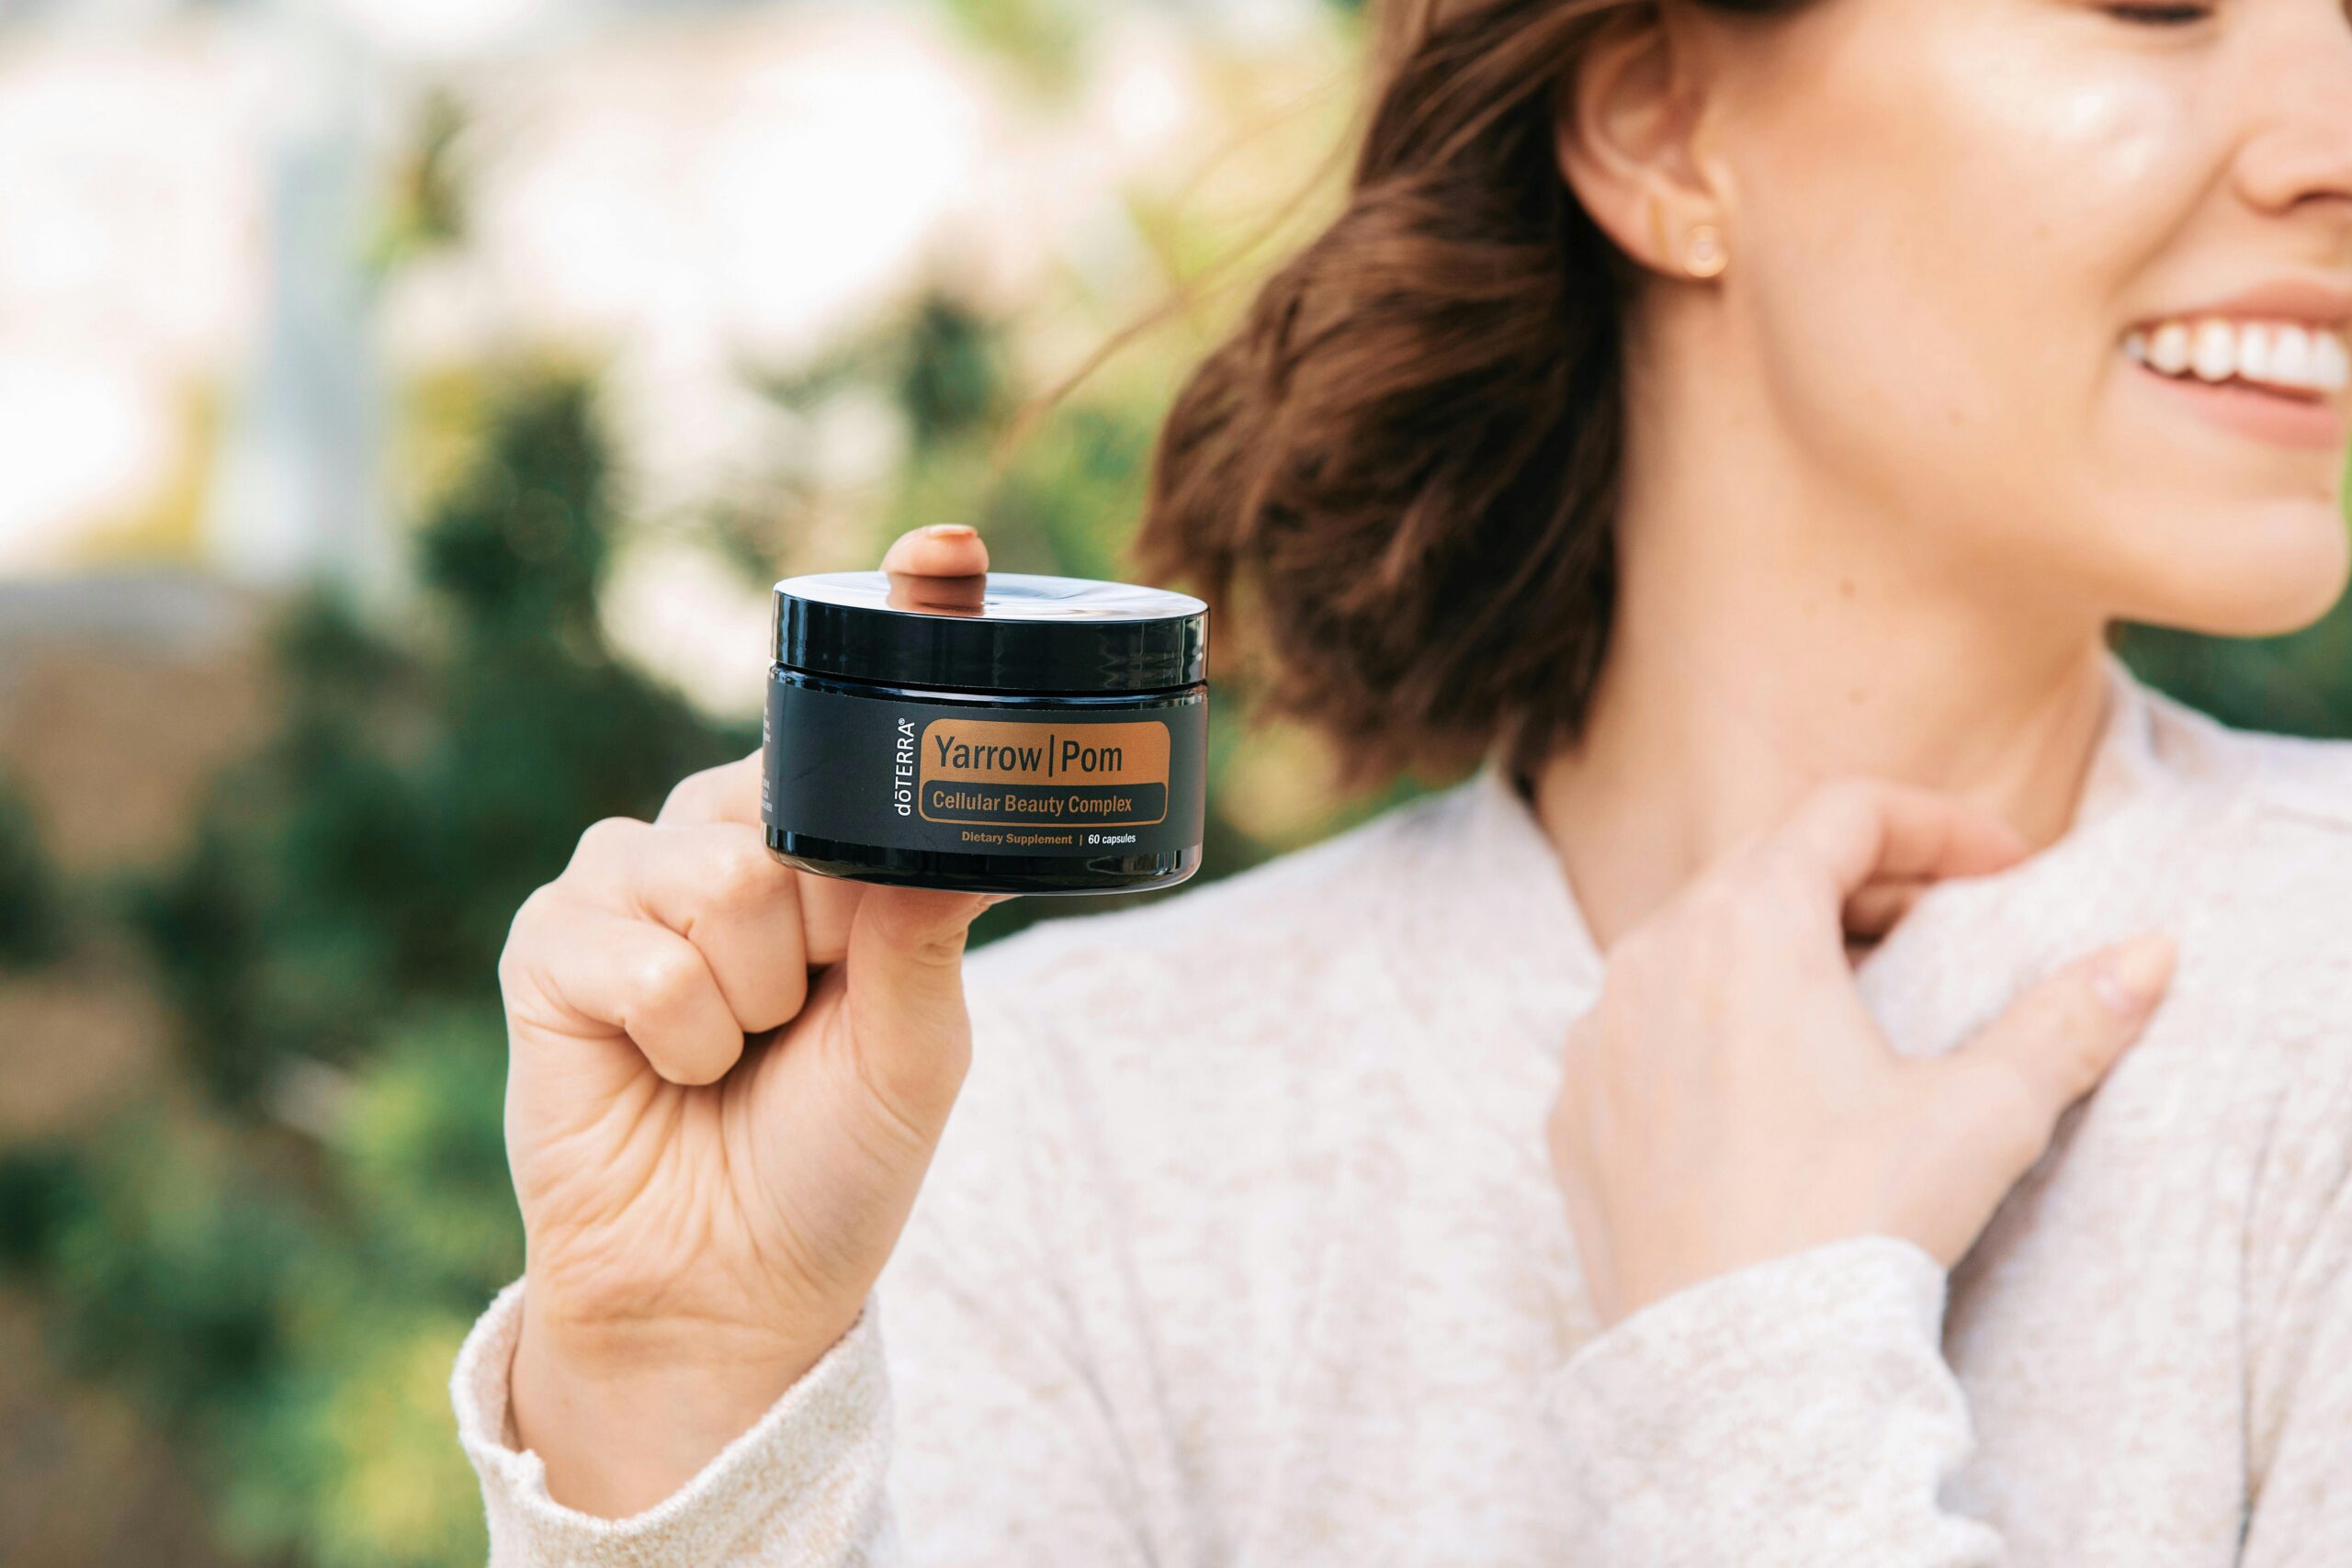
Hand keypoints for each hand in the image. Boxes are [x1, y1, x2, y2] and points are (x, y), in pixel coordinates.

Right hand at [498, 523, 1005, 1516]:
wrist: (732, 1286)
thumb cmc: (834, 1159)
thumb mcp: (921, 1046)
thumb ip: (930, 928)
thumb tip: (973, 816)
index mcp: (813, 840)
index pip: (851, 724)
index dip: (898, 627)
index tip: (949, 546)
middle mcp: (717, 837)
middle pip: (786, 810)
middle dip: (819, 942)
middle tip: (805, 1020)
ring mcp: (623, 880)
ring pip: (719, 883)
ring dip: (753, 1006)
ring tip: (735, 1055)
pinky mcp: (547, 944)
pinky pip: (641, 960)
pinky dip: (682, 1042)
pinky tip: (670, 1074)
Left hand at [1546, 776, 2176, 1331]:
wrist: (1740, 1369)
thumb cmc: (1858, 1226)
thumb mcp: (1983, 1113)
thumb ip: (2065, 1020)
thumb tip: (2149, 955)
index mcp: (1746, 927)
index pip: (1841, 814)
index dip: (1934, 824)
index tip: (2004, 867)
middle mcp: (1648, 959)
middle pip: (1761, 866)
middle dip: (1861, 875)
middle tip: (1943, 918)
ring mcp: (1595, 1037)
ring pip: (1688, 944)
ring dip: (1774, 945)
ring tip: (1854, 993)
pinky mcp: (1573, 1111)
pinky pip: (1637, 1030)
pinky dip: (1703, 1023)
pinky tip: (1763, 1081)